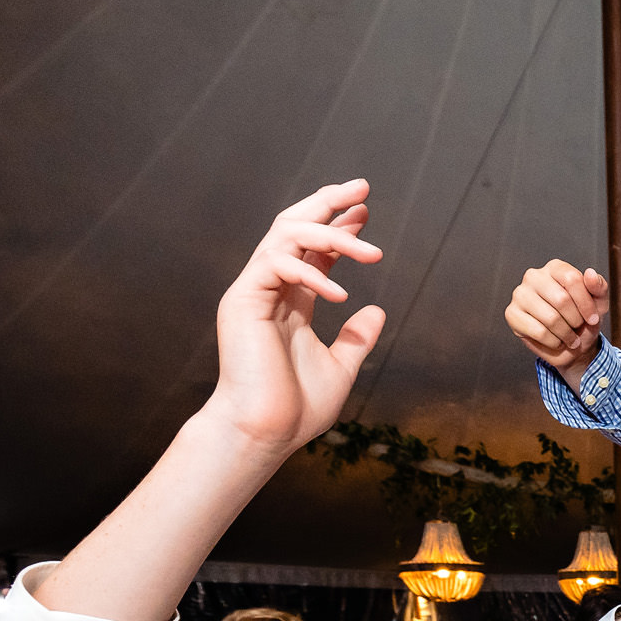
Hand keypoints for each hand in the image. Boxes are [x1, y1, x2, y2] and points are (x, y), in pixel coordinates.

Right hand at [209, 179, 384, 454]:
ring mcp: (254, 291)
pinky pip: (277, 264)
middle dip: (328, 202)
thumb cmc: (296, 408)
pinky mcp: (243, 300)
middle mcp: (270, 289)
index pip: (313, 248)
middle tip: (363, 188)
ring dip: (332, 235)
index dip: (339, 226)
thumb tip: (377, 309)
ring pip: (286, 236)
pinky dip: (311, 272)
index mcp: (291, 301)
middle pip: (294, 226)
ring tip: (372, 250)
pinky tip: (341, 292)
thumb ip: (356, 339)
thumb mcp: (341, 368)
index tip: (366, 211)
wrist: (265, 432)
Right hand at [505, 259, 608, 379]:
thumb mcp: (598, 304)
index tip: (592, 318)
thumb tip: (590, 273)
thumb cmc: (583, 320)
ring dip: (566, 334)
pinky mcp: (512, 314)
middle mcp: (534, 276)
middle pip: (561, 299)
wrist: (572, 347)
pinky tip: (556, 340)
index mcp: (555, 268)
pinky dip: (554, 342)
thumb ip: (599, 287)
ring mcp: (520, 294)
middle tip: (578, 328)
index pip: (572, 279)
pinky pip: (539, 332)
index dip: (586, 304)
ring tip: (569, 336)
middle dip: (576, 320)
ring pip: (551, 318)